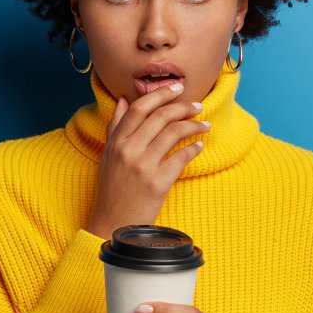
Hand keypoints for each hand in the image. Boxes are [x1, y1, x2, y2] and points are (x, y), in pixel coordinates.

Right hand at [85, 82, 209, 238]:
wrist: (114, 224)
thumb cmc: (112, 190)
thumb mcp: (108, 156)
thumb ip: (115, 127)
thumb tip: (124, 101)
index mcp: (116, 142)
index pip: (140, 108)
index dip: (160, 94)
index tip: (177, 88)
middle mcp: (128, 151)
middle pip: (160, 116)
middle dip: (183, 106)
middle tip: (198, 105)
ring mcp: (143, 166)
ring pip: (173, 133)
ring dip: (194, 126)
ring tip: (205, 125)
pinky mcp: (157, 183)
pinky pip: (181, 158)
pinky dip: (193, 149)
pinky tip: (199, 146)